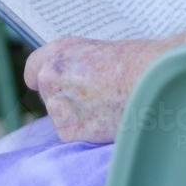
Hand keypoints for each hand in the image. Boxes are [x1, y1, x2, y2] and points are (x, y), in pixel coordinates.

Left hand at [24, 36, 167, 142]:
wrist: (151, 80)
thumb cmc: (135, 61)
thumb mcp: (97, 51)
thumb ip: (76, 65)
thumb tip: (71, 78)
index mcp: (56, 52)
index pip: (33, 70)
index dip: (45, 79)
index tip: (53, 86)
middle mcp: (50, 77)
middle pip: (48, 95)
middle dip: (66, 99)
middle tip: (94, 97)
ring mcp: (57, 105)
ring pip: (60, 116)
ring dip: (77, 116)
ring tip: (105, 106)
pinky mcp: (68, 130)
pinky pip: (72, 134)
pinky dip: (87, 132)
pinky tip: (106, 120)